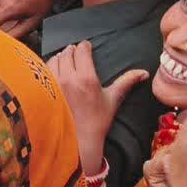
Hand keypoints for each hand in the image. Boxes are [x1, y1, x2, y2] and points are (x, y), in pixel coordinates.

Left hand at [47, 41, 148, 171]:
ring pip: (53, 60)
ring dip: (59, 57)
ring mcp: (53, 84)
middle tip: (74, 51)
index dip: (84, 46)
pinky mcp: (43, 90)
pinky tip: (53, 70)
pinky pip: (43, 70)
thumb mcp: (113, 100)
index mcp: (86, 78)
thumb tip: (144, 72)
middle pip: (66, 53)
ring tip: (63, 59)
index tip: (86, 46)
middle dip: (72, 50)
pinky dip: (48, 67)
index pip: (82, 50)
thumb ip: (126, 82)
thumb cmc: (97, 121)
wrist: (77, 140)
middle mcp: (68, 78)